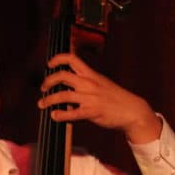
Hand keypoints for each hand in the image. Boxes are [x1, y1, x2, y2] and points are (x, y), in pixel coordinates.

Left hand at [37, 52, 160, 143]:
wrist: (132, 110)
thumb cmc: (116, 98)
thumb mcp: (102, 84)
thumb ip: (86, 83)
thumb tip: (70, 86)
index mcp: (91, 75)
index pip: (72, 59)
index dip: (58, 59)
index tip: (49, 64)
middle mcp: (89, 83)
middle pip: (62, 75)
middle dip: (48, 81)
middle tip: (43, 88)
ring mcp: (90, 98)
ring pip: (62, 95)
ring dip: (48, 99)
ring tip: (42, 104)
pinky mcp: (92, 112)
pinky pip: (71, 113)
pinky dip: (60, 114)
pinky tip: (54, 116)